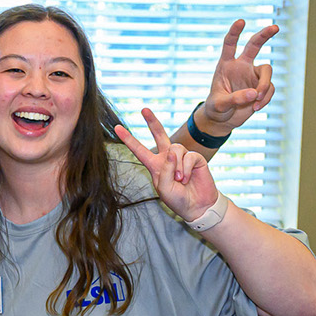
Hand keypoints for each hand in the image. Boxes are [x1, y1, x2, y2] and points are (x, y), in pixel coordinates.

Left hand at [116, 107, 221, 222]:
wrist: (198, 206)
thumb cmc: (178, 199)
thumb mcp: (164, 188)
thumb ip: (165, 171)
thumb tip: (171, 151)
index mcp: (155, 165)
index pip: (139, 150)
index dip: (129, 139)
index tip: (117, 128)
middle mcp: (167, 157)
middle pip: (159, 135)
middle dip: (152, 121)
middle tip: (144, 109)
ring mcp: (181, 156)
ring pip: (175, 149)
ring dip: (177, 167)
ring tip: (180, 180)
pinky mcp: (195, 158)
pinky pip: (188, 156)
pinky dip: (186, 168)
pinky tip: (188, 178)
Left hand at [197, 20, 276, 135]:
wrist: (222, 120)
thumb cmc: (216, 108)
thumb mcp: (219, 104)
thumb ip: (235, 98)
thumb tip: (255, 93)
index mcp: (226, 65)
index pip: (230, 45)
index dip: (235, 33)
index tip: (241, 21)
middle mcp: (241, 66)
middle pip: (254, 45)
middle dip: (264, 35)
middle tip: (275, 27)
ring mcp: (253, 75)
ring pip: (267, 72)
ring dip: (264, 86)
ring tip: (256, 101)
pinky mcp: (262, 87)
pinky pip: (270, 89)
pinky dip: (266, 98)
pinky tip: (256, 108)